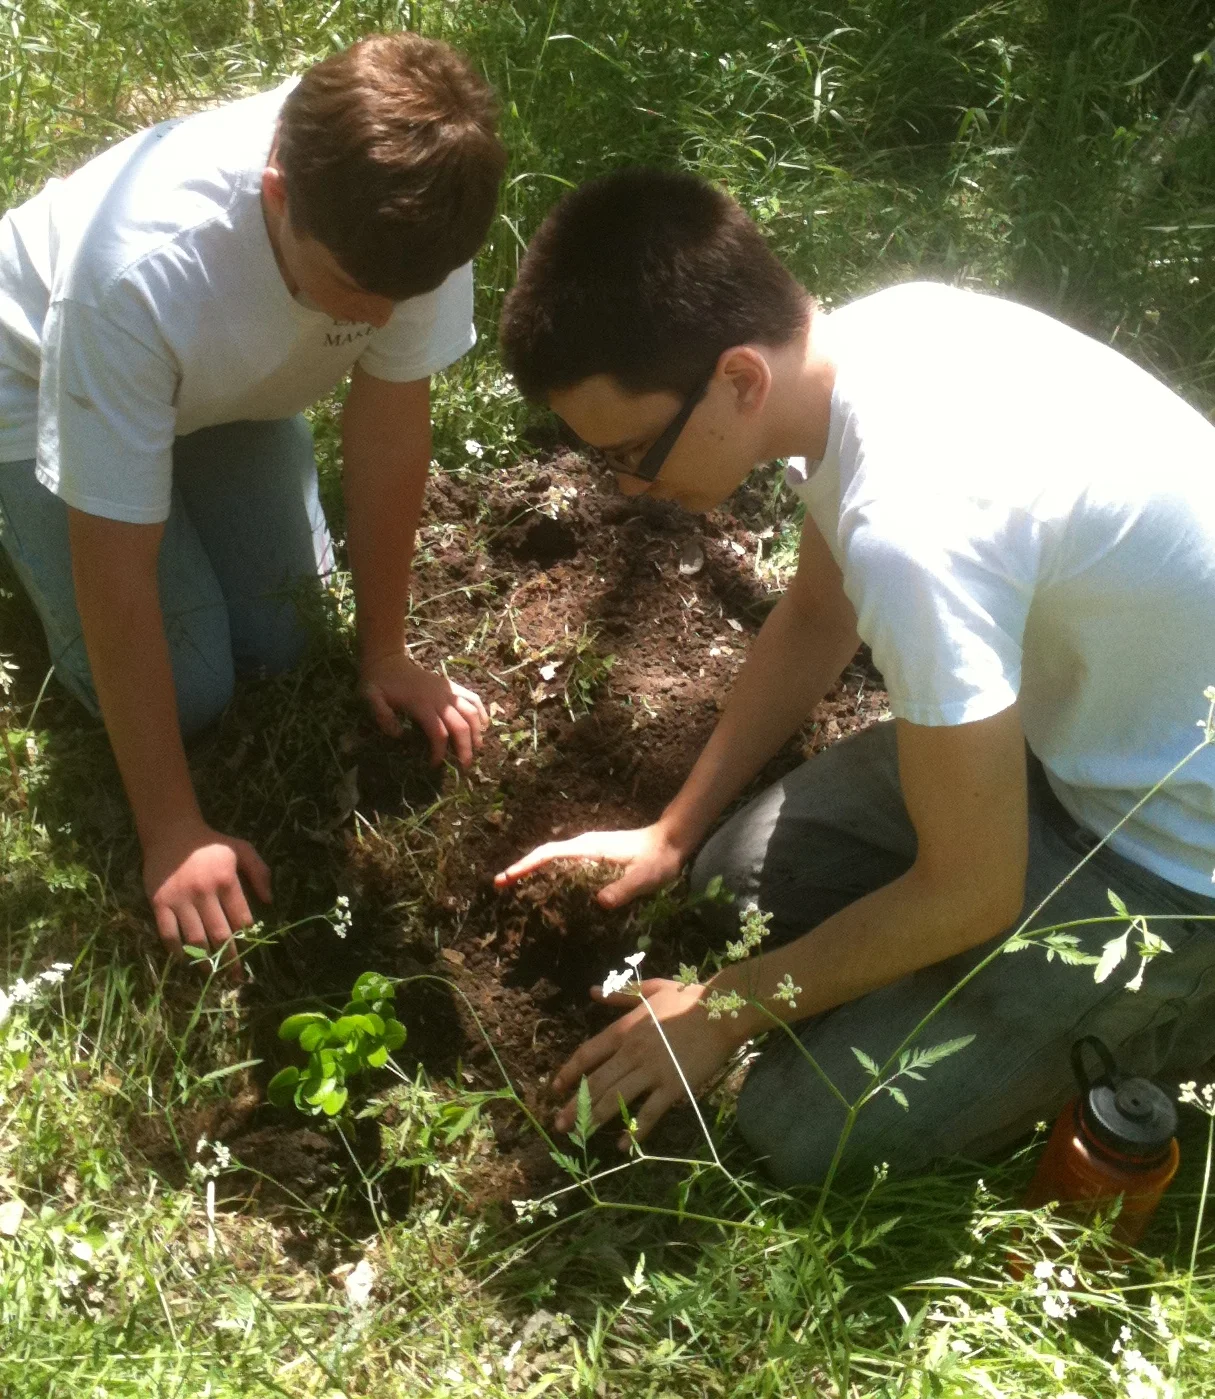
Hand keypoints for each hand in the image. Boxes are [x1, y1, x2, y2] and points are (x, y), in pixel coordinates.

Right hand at [143, 820, 271, 977]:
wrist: (172, 832)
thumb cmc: (211, 843)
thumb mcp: (241, 849)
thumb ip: (259, 872)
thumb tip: (269, 901)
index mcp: (227, 880)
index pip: (241, 918)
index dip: (247, 938)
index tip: (252, 953)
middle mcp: (204, 892)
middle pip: (220, 934)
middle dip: (231, 958)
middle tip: (236, 976)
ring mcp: (180, 899)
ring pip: (195, 938)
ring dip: (205, 960)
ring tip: (212, 973)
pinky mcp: (159, 903)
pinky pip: (168, 933)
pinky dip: (177, 951)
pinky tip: (185, 960)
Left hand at [360, 652, 487, 766]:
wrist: (387, 661)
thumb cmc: (378, 683)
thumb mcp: (370, 697)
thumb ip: (382, 715)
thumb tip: (398, 735)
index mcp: (421, 704)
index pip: (438, 732)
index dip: (439, 752)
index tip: (435, 765)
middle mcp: (439, 698)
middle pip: (461, 725)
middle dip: (465, 748)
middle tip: (465, 766)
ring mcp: (447, 690)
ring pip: (471, 712)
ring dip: (477, 732)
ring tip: (477, 748)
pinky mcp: (450, 685)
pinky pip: (472, 697)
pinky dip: (481, 711)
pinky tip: (484, 724)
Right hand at [494, 823, 685, 907]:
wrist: (672, 841)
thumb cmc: (658, 859)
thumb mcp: (644, 878)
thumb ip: (624, 890)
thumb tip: (600, 903)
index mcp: (589, 848)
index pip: (549, 854)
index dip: (526, 866)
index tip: (507, 877)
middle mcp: (584, 846)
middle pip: (544, 855)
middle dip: (521, 869)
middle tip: (499, 886)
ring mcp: (589, 851)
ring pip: (553, 860)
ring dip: (533, 871)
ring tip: (513, 888)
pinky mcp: (595, 857)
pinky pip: (564, 865)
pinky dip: (548, 873)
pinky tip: (546, 889)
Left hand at [552, 978, 739, 1146]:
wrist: (721, 1011)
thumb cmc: (686, 997)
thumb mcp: (649, 990)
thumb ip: (619, 994)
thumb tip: (592, 992)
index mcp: (625, 1030)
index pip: (588, 1054)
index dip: (569, 1072)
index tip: (556, 1088)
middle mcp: (633, 1052)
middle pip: (596, 1082)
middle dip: (574, 1105)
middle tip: (559, 1124)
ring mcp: (652, 1071)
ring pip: (616, 1099)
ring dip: (594, 1119)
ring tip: (580, 1135)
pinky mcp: (673, 1087)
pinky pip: (649, 1112)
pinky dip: (635, 1130)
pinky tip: (624, 1145)